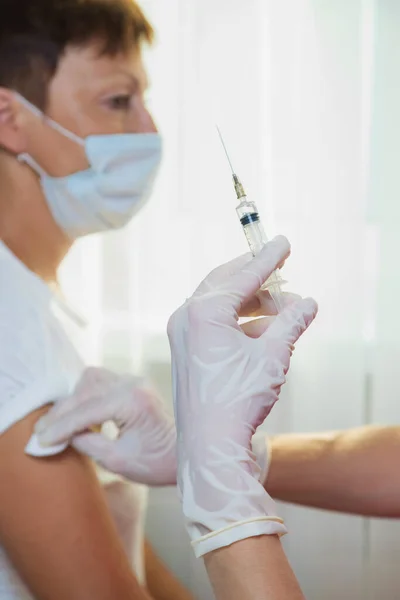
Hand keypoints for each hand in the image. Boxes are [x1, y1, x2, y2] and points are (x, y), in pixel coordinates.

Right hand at [35, 367, 176, 485]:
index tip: (40, 440)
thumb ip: (87, 443)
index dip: (60, 426)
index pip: (87, 410)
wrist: (184, 456)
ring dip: (74, 400)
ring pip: (91, 380)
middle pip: (86, 389)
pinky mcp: (133, 384)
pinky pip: (101, 382)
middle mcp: (134, 383)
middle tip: (42, 433)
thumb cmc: (156, 462)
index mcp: (133, 401)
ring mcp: (135, 381)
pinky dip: (86, 397)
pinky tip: (81, 417)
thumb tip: (62, 435)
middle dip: (62, 411)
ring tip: (61, 424)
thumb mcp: (117, 460)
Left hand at [167, 236, 317, 556]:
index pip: (243, 275)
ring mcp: (181, 334)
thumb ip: (291, 323)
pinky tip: (265, 330)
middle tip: (282, 270)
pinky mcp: (184, 350)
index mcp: (204, 311)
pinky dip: (240, 322)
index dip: (268, 259)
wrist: (209, 445)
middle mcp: (186, 316)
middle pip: (227, 282)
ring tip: (285, 310)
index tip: (283, 243)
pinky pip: (214, 323)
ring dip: (253, 303)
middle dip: (257, 277)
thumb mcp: (274, 356)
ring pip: (221, 303)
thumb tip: (308, 303)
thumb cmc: (238, 399)